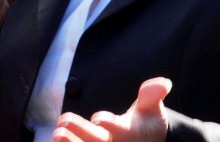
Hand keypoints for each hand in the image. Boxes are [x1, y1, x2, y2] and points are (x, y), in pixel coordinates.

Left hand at [52, 77, 171, 141]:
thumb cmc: (146, 126)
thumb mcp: (151, 110)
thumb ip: (151, 95)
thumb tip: (163, 82)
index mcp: (132, 133)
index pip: (121, 130)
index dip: (110, 125)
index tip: (98, 117)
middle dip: (82, 133)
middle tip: (63, 121)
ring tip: (57, 133)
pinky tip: (57, 141)